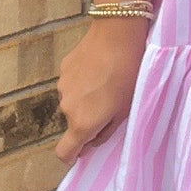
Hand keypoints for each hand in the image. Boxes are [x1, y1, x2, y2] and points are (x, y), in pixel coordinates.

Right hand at [53, 22, 148, 165]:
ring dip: (85, 100)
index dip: (72, 156)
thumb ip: (105, 131)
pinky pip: (72, 84)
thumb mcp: (125, 110)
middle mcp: (66, 108)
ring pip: (73, 102)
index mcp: (82, 123)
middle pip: (73, 124)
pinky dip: (82, 82)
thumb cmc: (128, 75)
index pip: (63, 152)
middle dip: (87, 120)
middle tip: (110, 106)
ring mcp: (62, 87)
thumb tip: (92, 140)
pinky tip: (98, 68)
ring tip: (106, 83)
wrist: (117, 34)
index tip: (83, 150)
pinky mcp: (63, 68)